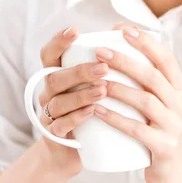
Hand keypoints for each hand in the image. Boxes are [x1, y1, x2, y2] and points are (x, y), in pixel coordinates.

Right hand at [37, 27, 108, 178]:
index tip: (76, 30)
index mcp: (57, 75)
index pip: (50, 54)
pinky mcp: (54, 136)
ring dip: (81, 95)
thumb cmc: (91, 109)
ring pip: (58, 102)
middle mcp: (49, 93)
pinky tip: (93, 112)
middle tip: (104, 67)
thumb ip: (106, 61)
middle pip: (55, 77)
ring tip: (103, 90)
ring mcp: (49, 115)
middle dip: (80, 71)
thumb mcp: (93, 84)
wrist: (74, 151)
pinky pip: (60, 126)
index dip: (59, 41)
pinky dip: (76, 118)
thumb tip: (132, 31)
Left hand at [91, 23, 181, 182]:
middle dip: (126, 60)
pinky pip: (137, 130)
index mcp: (180, 88)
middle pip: (153, 76)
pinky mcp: (163, 147)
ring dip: (119, 88)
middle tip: (100, 51)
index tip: (123, 29)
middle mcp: (180, 104)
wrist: (178, 173)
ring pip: (145, 100)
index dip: (145, 41)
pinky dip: (116, 119)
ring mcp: (173, 126)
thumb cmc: (161, 130)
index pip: (166, 58)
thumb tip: (120, 48)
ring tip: (96, 80)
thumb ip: (149, 80)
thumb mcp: (164, 102)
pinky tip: (98, 110)